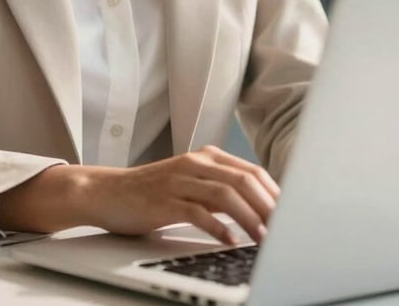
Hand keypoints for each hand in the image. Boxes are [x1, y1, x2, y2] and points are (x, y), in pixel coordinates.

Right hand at [0, 145, 278, 245]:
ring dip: (249, 217)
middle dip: (269, 205)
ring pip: (225, 193)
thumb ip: (220, 192)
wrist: (107, 192)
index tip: (292, 215)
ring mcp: (179, 179)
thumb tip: (259, 210)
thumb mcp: (190, 186)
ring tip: (264, 239)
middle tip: (285, 229)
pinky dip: (218, 227)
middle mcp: (195, 163)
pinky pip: (198, 211)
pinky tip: (229, 241)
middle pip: (243, 179)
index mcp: (205, 157)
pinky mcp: (165, 199)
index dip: (274, 193)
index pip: (251, 171)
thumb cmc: (151, 193)